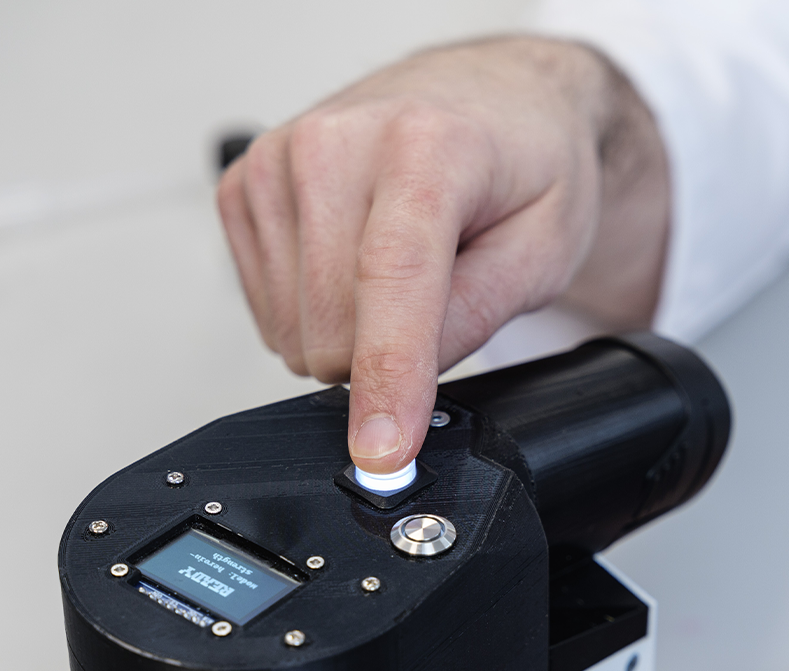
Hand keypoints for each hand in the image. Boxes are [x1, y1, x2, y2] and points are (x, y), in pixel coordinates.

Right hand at [216, 37, 668, 472]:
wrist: (488, 99)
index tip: (381, 453)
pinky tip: (352, 260)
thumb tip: (404, 385)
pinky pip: (267, 312)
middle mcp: (335, 143)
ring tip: (398, 269)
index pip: (390, 279)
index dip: (387, 379)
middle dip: (386, 353)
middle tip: (438, 297)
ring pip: (293, 332)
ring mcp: (277, 162)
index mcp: (425, 145)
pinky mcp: (243, 187)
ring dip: (349, 332)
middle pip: (332, 328)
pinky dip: (313, 311)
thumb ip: (477, 314)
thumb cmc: (521, 161)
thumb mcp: (545, 245)